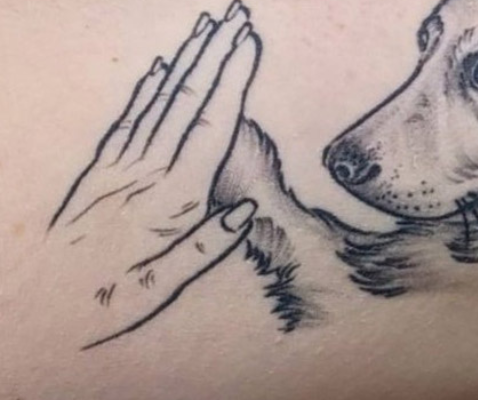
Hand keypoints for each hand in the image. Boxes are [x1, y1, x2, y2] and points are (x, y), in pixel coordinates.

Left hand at [49, 1, 261, 348]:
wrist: (31, 310)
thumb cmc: (103, 305)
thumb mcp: (158, 291)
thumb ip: (202, 248)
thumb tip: (246, 211)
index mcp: (168, 200)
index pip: (209, 126)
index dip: (231, 80)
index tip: (248, 42)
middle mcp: (143, 172)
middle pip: (186, 100)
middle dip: (215, 53)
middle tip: (237, 14)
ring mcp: (118, 167)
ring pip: (160, 100)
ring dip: (188, 60)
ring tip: (208, 28)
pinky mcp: (99, 172)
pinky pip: (130, 118)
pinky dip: (151, 87)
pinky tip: (164, 68)